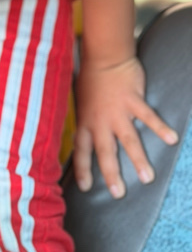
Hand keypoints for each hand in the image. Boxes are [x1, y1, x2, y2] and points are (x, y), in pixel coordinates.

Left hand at [73, 56, 177, 197]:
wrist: (103, 57)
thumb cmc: (91, 79)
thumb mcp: (80, 103)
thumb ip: (86, 121)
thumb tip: (85, 136)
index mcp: (85, 122)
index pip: (80, 150)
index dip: (82, 169)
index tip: (84, 187)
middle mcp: (100, 121)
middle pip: (105, 152)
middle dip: (111, 174)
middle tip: (119, 194)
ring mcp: (117, 112)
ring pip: (128, 140)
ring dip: (138, 160)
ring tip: (148, 178)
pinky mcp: (133, 101)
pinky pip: (148, 117)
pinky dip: (160, 128)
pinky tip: (171, 139)